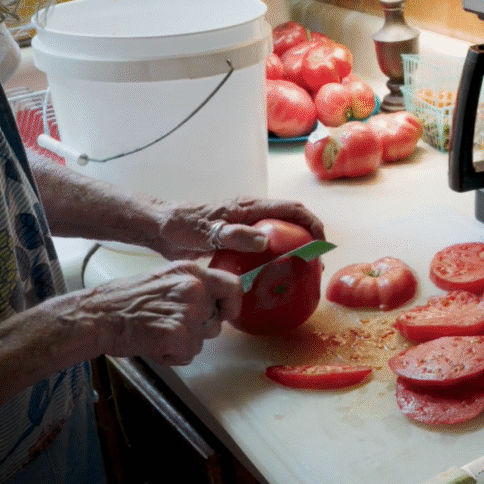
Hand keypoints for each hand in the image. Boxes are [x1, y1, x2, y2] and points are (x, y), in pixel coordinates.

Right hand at [82, 261, 242, 365]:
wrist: (97, 316)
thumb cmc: (124, 301)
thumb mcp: (163, 280)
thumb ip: (191, 288)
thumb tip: (214, 304)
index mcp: (191, 271)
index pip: (232, 285)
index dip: (232, 305)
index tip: (225, 314)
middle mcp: (194, 289)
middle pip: (216, 321)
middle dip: (198, 330)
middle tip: (170, 326)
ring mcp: (188, 312)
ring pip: (201, 342)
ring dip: (183, 344)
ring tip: (157, 333)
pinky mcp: (178, 335)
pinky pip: (187, 355)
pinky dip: (172, 357)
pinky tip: (153, 345)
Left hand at [152, 197, 326, 259]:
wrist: (161, 227)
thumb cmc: (183, 226)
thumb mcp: (207, 232)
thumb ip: (234, 235)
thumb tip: (264, 242)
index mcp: (250, 208)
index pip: (292, 209)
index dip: (312, 224)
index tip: (322, 244)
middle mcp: (253, 213)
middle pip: (292, 220)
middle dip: (310, 239)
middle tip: (315, 265)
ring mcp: (247, 225)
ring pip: (281, 233)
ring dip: (295, 249)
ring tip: (301, 273)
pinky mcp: (239, 236)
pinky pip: (266, 245)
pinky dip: (277, 257)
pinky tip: (274, 276)